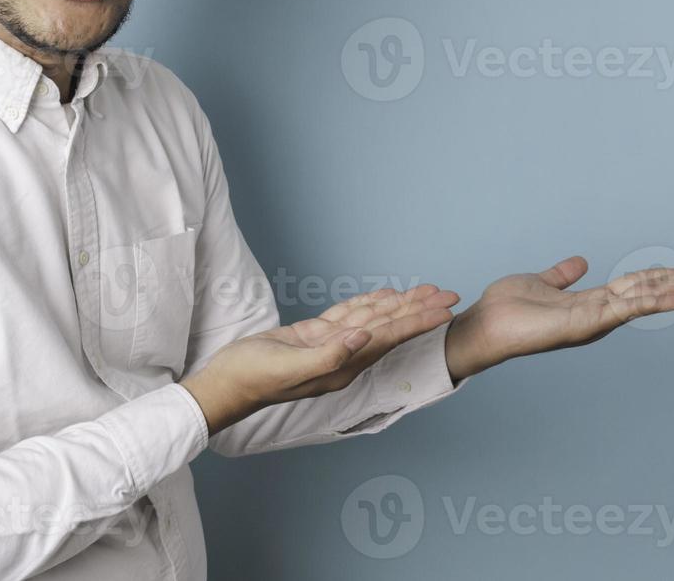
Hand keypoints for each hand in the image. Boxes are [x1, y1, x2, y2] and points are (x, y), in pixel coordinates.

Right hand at [180, 284, 460, 435]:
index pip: (387, 339)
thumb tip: (363, 337)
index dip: (416, 322)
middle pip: (388, 327)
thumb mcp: (289, 367)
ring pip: (371, 318)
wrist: (226, 382)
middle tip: (448, 293)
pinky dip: (368, 303)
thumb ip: (327, 355)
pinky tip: (384, 297)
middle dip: (418, 309)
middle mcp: (342, 357)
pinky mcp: (313, 336)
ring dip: (399, 304)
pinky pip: (348, 316)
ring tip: (425, 291)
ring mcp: (329, 346)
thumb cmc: (252, 378)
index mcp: (342, 367)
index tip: (443, 310)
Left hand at [443, 256, 673, 380]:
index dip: (668, 275)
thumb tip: (581, 262)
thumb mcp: (540, 283)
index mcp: (593, 301)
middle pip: (651, 290)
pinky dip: (653, 302)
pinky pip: (625, 309)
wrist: (484, 327)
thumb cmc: (507, 309)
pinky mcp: (585, 323)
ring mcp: (595, 319)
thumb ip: (562, 276)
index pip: (639, 284)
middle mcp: (600, 312)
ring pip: (645, 297)